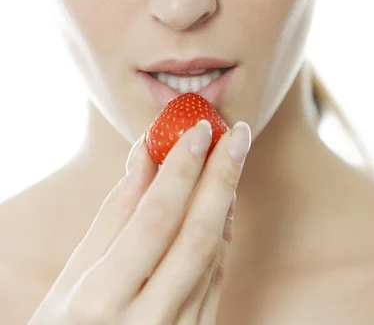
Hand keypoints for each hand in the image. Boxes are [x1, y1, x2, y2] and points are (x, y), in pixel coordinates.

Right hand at [27, 119, 250, 323]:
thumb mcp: (75, 274)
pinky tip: (224, 202)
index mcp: (102, 301)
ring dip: (226, 201)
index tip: (200, 128)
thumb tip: (146, 152)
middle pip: (198, 235)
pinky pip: (217, 279)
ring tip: (231, 158)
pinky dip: (223, 235)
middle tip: (238, 132)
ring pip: (214, 256)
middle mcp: (147, 323)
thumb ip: (116, 214)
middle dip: (222, 176)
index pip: (156, 219)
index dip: (182, 169)